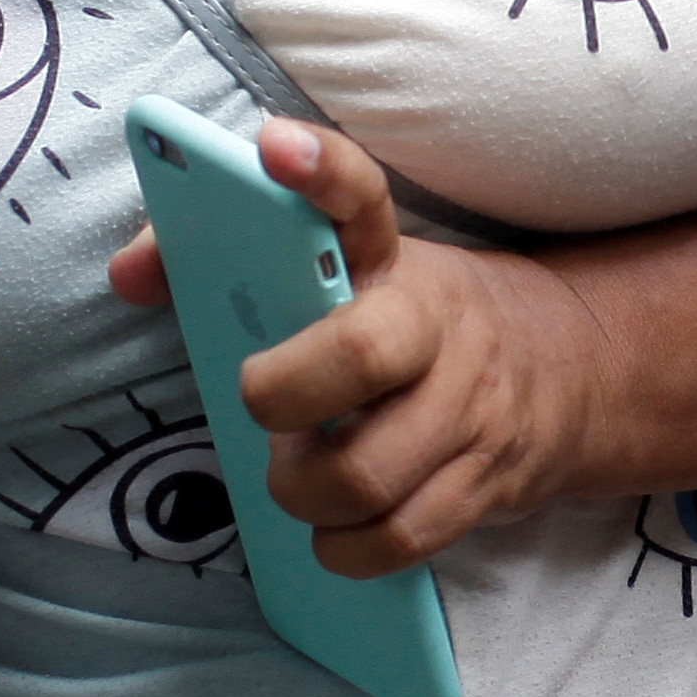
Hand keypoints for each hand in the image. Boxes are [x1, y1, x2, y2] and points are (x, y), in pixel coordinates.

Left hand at [106, 120, 612, 577]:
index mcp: (388, 259)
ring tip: (293, 480)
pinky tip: (333, 532)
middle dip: (283, 396)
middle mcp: (436, 324)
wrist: (568, 368)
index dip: (321, 170)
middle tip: (261, 406)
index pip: (359, 197)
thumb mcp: (348, 271)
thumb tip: (127, 275)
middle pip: (360, 357)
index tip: (273, 146)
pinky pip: (404, 537)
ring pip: (371, 473)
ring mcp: (471, 406)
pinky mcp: (488, 479)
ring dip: (304, 494)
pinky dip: (348, 550)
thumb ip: (221, 259)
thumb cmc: (408, 320)